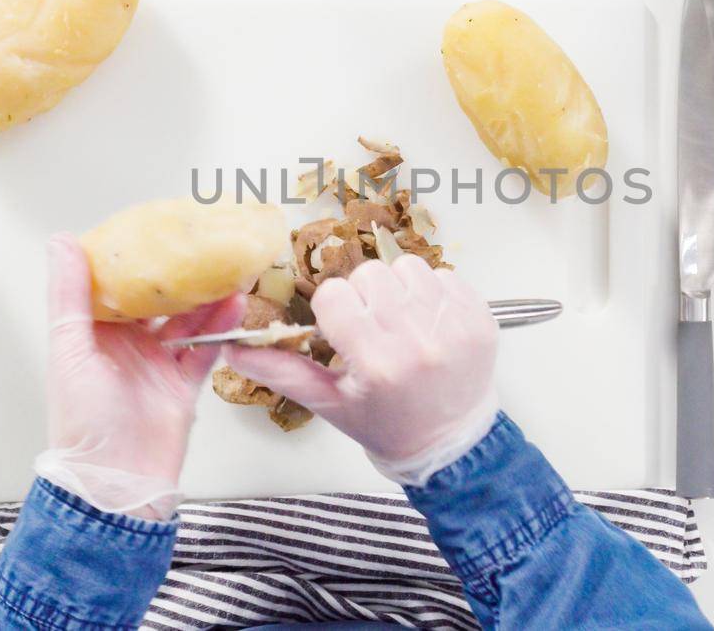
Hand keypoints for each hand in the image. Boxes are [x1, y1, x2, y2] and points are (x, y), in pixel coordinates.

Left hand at [38, 233, 243, 519]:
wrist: (117, 483)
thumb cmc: (84, 425)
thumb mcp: (71, 351)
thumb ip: (69, 297)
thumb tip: (62, 242)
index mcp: (91, 336)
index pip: (111, 286)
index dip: (131, 258)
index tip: (151, 226)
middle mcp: (124, 347)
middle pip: (155, 301)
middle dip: (178, 275)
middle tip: (201, 244)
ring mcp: (155, 365)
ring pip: (185, 321)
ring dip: (206, 298)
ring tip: (227, 271)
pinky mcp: (182, 385)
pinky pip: (205, 349)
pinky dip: (220, 329)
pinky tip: (235, 307)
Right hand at [222, 255, 499, 484]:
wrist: (450, 445)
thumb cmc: (386, 424)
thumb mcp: (329, 403)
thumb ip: (280, 371)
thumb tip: (232, 347)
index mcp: (378, 363)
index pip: (334, 296)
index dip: (333, 312)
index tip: (342, 333)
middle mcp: (419, 341)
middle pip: (369, 276)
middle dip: (363, 299)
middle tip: (372, 330)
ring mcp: (455, 327)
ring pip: (406, 267)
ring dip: (397, 290)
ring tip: (400, 324)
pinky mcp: (481, 318)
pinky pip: (444, 276)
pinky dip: (431, 294)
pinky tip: (427, 325)